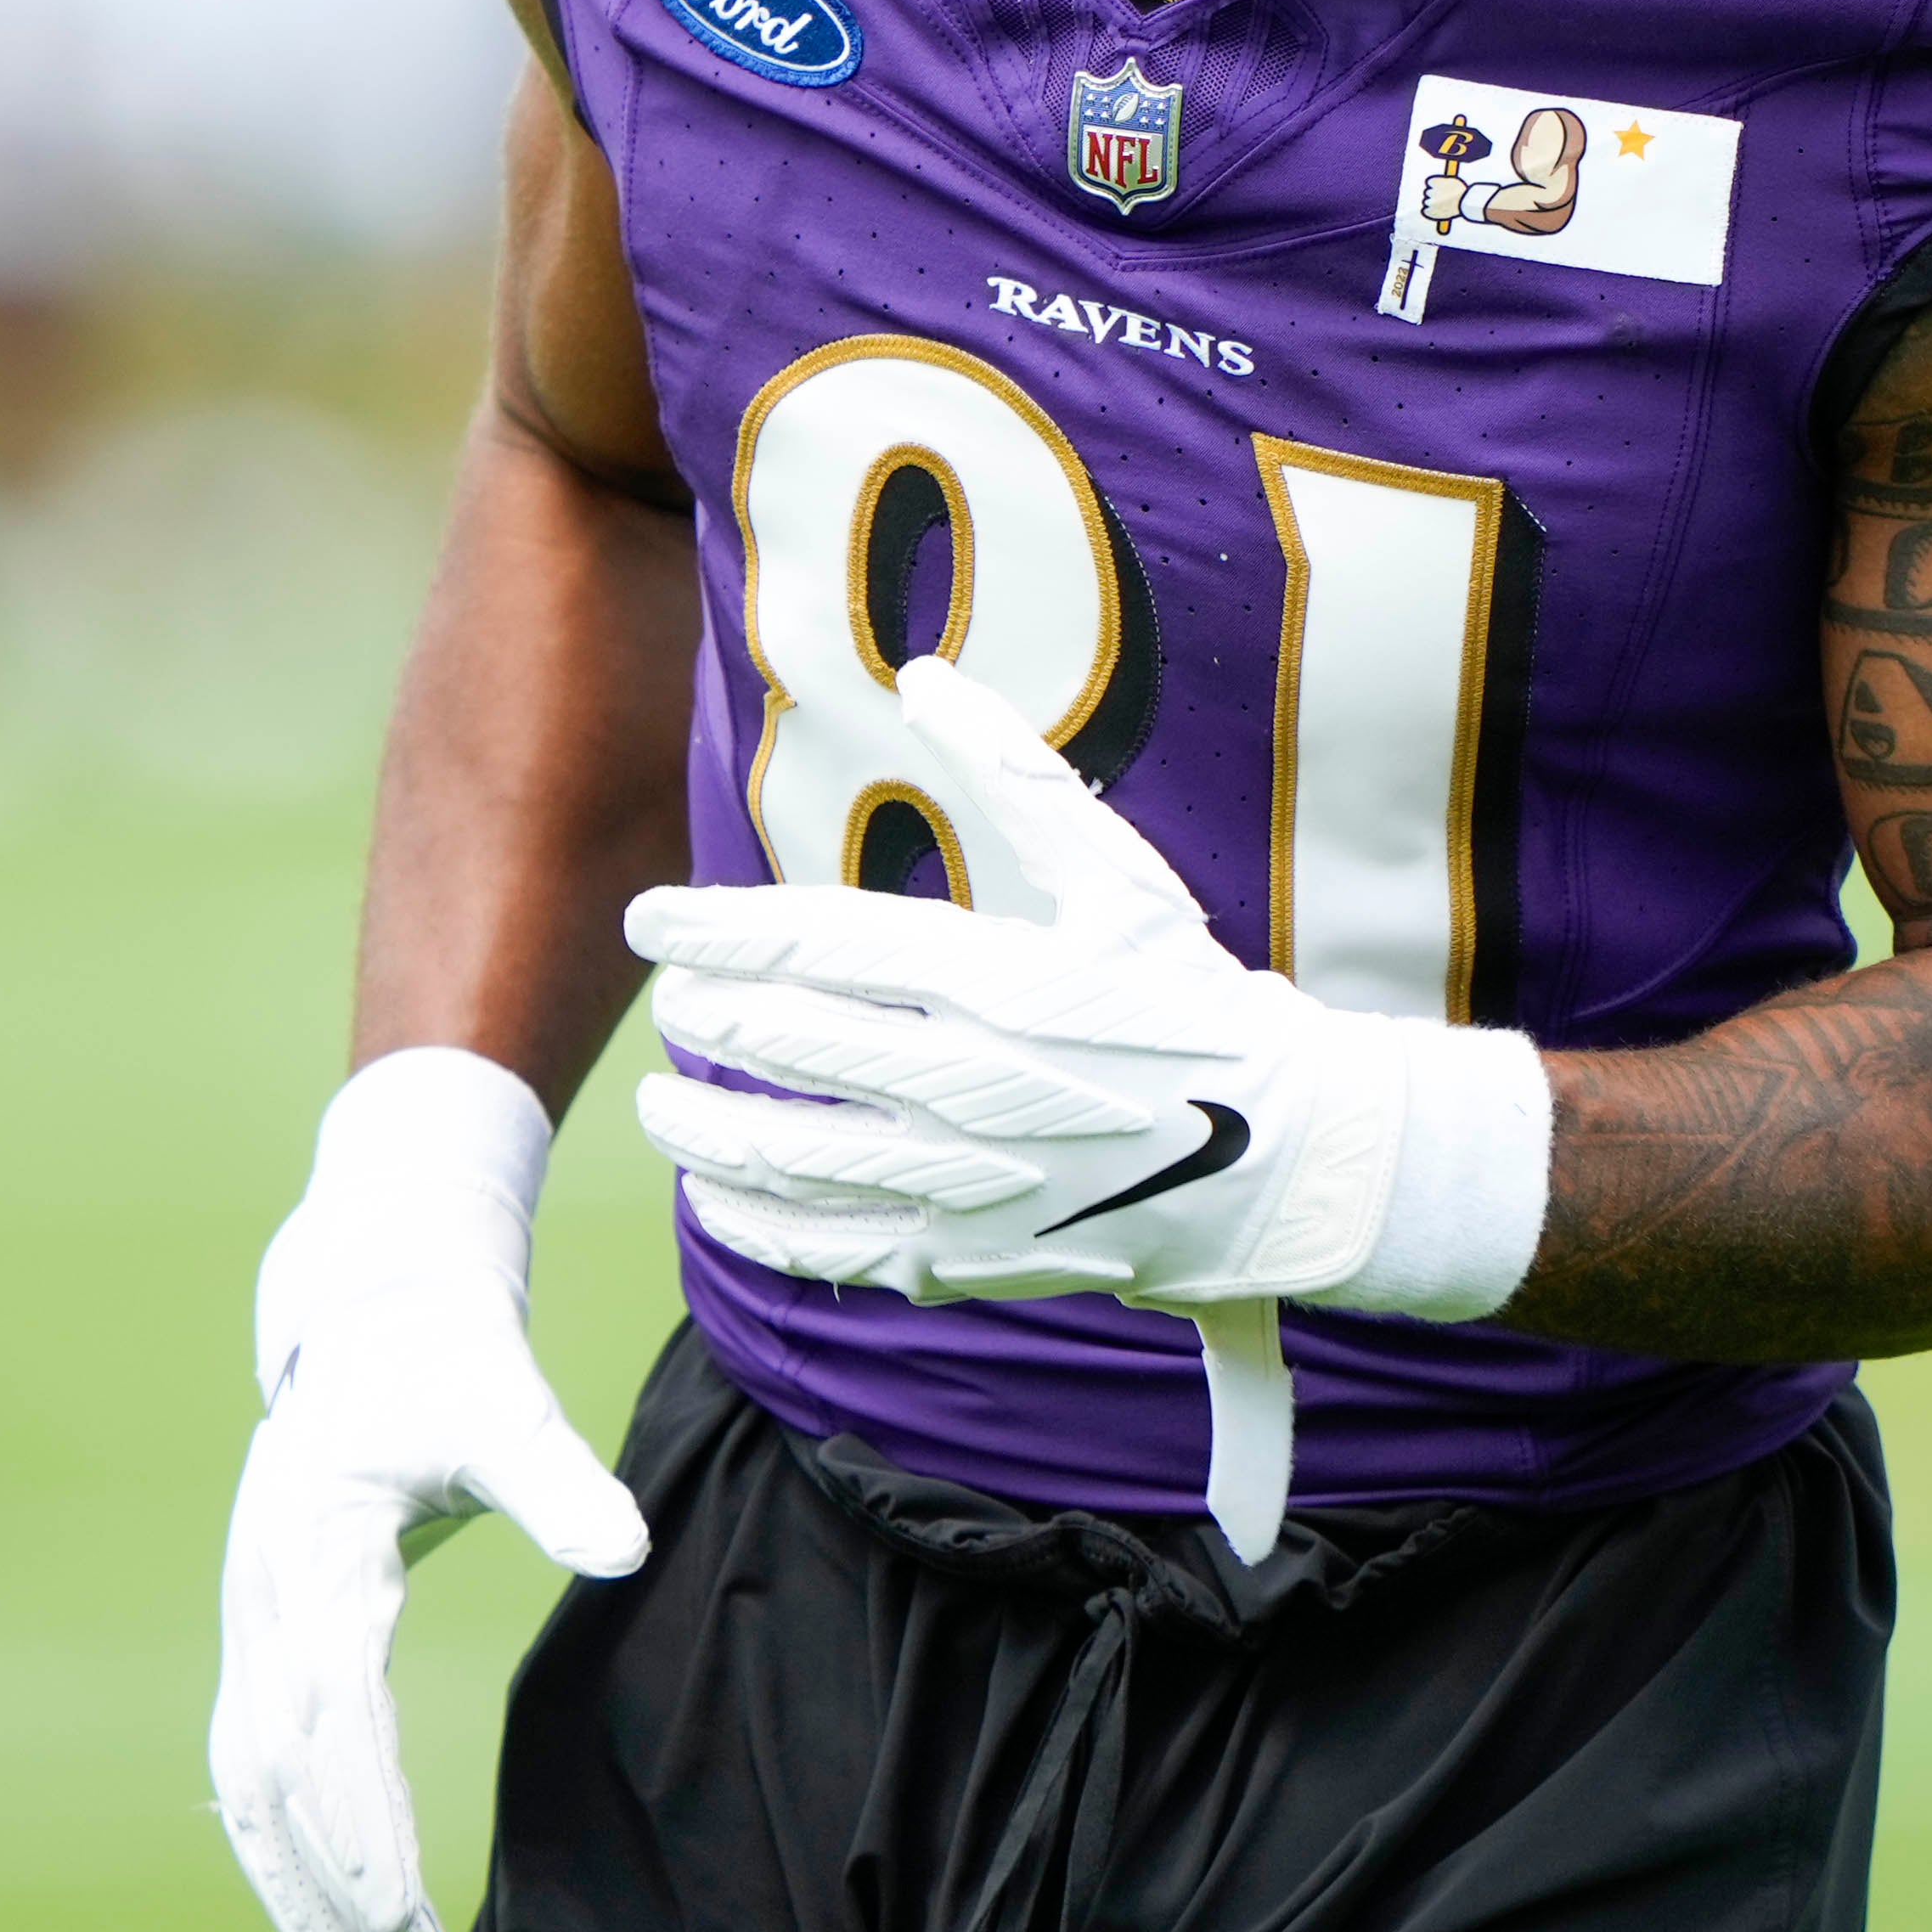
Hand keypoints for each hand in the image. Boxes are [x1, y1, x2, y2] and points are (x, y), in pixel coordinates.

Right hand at [211, 1051, 649, 1931]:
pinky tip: (321, 1893)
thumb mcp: (504, 1401)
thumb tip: (629, 1550)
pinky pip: (252, 1751)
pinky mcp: (265, 1625)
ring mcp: (252, 1611)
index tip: (405, 1901)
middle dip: (328, 1873)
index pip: (329, 1713)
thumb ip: (561, 1480)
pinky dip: (279, 1832)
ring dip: (289, 1875)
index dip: (362, 1815)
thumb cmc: (444, 1356)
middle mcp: (265, 1591)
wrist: (373, 1304)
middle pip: (273, 1767)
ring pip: (245, 1774)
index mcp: (316, 1545)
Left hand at [627, 657, 1547, 1549]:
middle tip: (672, 995)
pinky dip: (756, 1224)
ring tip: (661, 1099)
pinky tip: (716, 1192)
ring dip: (708, 1124)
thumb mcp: (1117, 874)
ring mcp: (968, 1183)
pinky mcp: (969, 1258)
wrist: (1278, 1157)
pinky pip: (830, 1249)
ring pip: (793, 1155)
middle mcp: (974, 1085)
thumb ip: (1011, 772)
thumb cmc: (1190, 1002)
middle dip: (709, 1015)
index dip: (719, 929)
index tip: (653, 920)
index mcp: (1004, 980)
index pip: (821, 945)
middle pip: (792, 1044)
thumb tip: (920, 673)